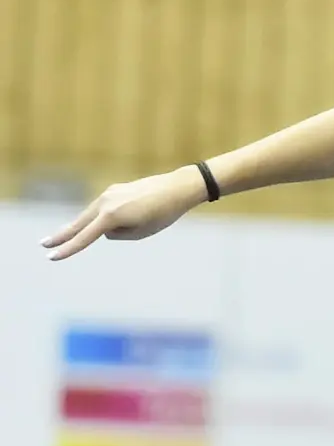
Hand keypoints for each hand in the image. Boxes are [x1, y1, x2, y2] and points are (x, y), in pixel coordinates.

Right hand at [39, 167, 209, 260]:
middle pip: (78, 224)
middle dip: (62, 236)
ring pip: (90, 215)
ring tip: (63, 238)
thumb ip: (117, 234)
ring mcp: (109, 193)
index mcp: (112, 216)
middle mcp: (105, 202)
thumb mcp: (140, 232)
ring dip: (81, 227)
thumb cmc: (162, 214)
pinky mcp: (114, 189)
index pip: (85, 237)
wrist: (177, 187)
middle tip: (43, 245)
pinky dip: (101, 217)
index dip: (68, 249)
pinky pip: (103, 208)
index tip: (51, 257)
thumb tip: (104, 230)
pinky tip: (110, 220)